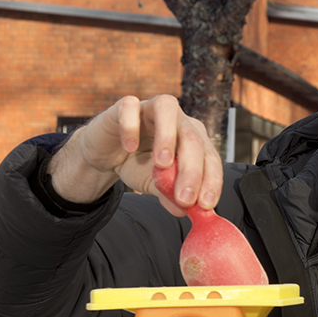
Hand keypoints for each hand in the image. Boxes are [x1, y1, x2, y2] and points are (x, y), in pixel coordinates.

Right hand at [48, 95, 219, 212]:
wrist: (105, 153)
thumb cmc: (136, 164)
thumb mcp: (154, 184)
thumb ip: (169, 195)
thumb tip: (183, 210)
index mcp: (192, 138)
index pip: (210, 156)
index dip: (212, 179)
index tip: (206, 204)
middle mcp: (178, 120)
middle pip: (193, 137)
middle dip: (192, 170)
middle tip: (185, 197)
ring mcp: (152, 108)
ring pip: (167, 108)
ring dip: (167, 137)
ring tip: (162, 165)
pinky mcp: (125, 106)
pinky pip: (130, 106)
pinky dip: (131, 126)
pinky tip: (129, 147)